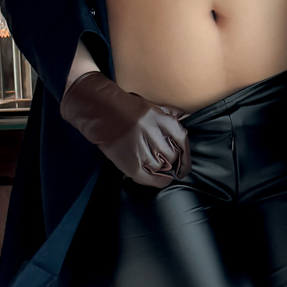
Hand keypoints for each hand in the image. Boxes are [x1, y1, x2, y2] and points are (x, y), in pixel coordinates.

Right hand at [60, 71, 190, 186]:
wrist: (97, 110)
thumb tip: (188, 116)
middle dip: (171, 160)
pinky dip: (157, 181)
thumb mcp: (151, 105)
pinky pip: (148, 177)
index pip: (182, 140)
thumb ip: (170, 113)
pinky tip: (162, 179)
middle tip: (166, 161)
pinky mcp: (128, 161)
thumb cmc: (126, 108)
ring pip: (160, 167)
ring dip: (161, 168)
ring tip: (156, 164)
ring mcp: (138, 147)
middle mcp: (150, 132)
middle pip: (171, 155)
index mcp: (159, 117)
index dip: (186, 155)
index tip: (185, 164)